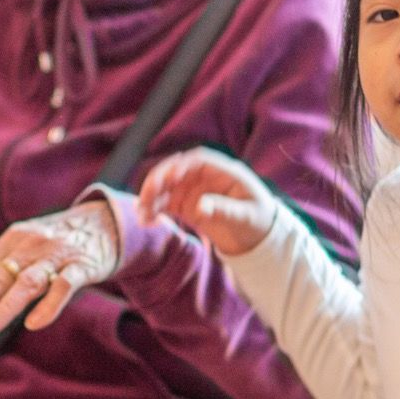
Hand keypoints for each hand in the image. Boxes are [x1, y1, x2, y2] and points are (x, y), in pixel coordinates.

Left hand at [0, 201, 121, 334]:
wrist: (107, 221)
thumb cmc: (58, 244)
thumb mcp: (26, 249)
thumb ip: (2, 273)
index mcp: (10, 241)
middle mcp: (29, 245)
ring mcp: (56, 255)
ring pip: (26, 282)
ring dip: (4, 306)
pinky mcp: (83, 265)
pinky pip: (64, 285)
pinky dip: (49, 304)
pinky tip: (34, 323)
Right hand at [137, 148, 279, 256]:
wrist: (257, 237)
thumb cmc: (258, 221)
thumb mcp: (246, 217)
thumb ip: (224, 210)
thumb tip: (199, 208)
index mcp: (224, 172)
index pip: (199, 161)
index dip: (182, 166)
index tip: (169, 177)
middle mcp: (205, 178)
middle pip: (177, 171)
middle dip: (159, 180)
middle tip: (146, 196)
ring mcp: (193, 191)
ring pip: (167, 188)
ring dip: (152, 198)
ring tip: (141, 214)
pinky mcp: (186, 206)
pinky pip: (166, 204)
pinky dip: (154, 210)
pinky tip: (145, 220)